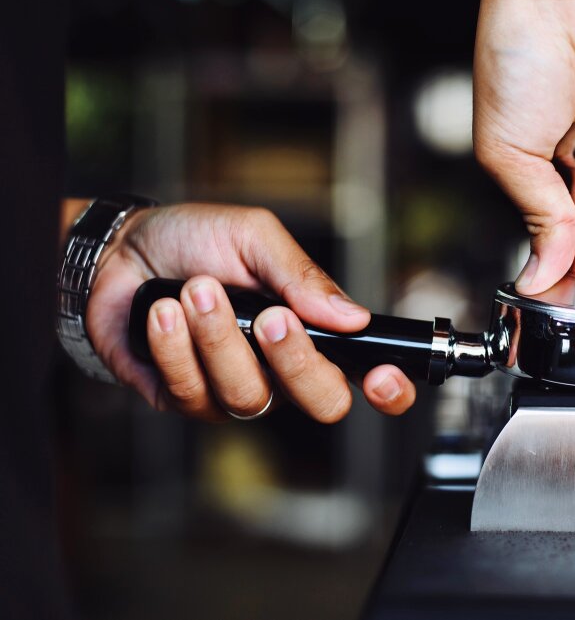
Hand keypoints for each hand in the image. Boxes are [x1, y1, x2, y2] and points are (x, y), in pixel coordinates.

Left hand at [85, 203, 415, 421]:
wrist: (119, 250)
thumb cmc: (195, 241)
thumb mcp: (256, 238)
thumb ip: (302, 276)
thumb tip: (353, 316)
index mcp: (312, 331)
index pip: (364, 376)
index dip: (387, 390)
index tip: (382, 375)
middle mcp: (281, 369)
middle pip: (321, 403)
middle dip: (296, 360)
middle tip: (271, 316)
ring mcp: (234, 389)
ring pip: (250, 397)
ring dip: (221, 339)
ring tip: (197, 290)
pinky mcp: (185, 398)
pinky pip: (193, 392)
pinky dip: (177, 346)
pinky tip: (164, 312)